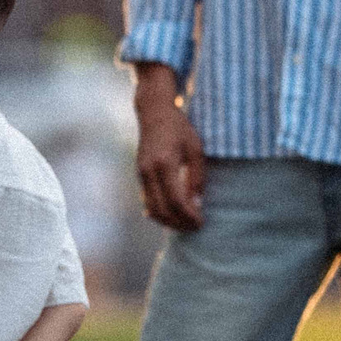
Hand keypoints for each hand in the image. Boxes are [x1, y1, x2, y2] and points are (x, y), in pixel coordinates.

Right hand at [133, 65, 205, 231]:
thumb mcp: (195, 149)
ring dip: (168, 222)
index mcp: (165, 163)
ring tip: (185, 224)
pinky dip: (160, 213)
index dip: (189, 216)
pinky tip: (174, 214)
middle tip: (195, 227)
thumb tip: (196, 205)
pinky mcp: (139, 175)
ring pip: (151, 210)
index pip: (176, 200)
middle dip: (179, 224)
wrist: (154, 113)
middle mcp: (149, 172)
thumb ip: (196, 177)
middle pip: (162, 210)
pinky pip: (147, 202)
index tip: (201, 223)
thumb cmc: (179, 128)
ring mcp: (141, 174)